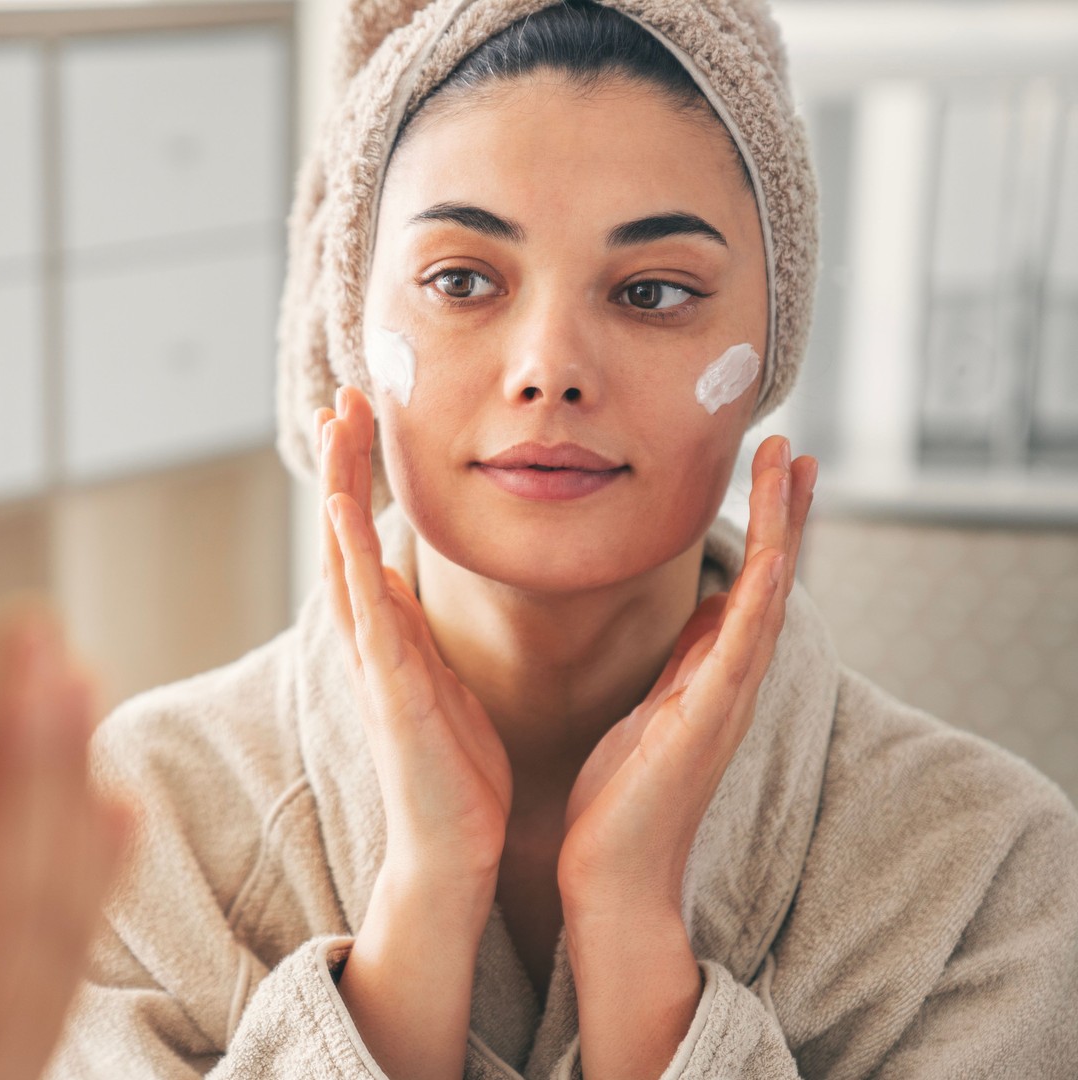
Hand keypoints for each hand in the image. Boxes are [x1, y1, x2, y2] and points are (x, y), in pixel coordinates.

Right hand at [319, 386, 510, 1079]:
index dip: (356, 479)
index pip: (364, 540)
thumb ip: (418, 635)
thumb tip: (401, 584)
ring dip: (336, 488)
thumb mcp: (441, 684)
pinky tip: (339, 510)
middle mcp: (371, 640)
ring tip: (335, 424)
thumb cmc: (453, 775)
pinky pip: (365, 612)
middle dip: (340, 464)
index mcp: (390, 637)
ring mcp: (374, 662)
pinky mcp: (388, 688)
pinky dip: (347, 558)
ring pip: (344, 557)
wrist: (450, 851)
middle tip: (341, 397)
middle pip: (342, 533)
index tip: (361, 420)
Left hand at [557, 435, 814, 1079]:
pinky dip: (758, 604)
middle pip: (772, 582)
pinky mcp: (704, 726)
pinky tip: (771, 560)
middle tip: (794, 447)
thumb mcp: (651, 710)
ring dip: (782, 534)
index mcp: (707, 678)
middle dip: (784, 515)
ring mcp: (723, 704)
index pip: (748, 586)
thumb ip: (682, 664)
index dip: (764, 528)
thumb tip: (706, 611)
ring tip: (790, 469)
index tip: (772, 467)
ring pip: (766, 602)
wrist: (610, 877)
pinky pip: (740, 654)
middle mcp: (727, 685)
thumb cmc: (618, 802)